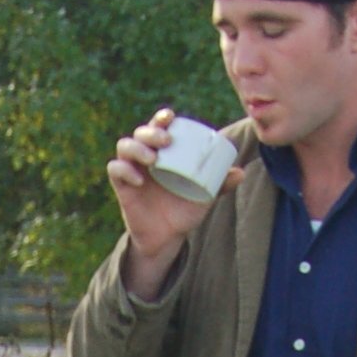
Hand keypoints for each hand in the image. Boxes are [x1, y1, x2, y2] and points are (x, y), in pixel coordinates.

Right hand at [107, 110, 231, 300]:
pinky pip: (115, 170)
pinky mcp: (122, 186)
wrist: (167, 238)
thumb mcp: (205, 196)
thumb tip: (241, 172)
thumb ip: (221, 184)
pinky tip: (139, 180)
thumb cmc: (184, 210)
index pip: (159, 126)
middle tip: (165, 142)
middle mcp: (146, 156)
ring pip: (124, 146)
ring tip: (152, 160)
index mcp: (165, 152)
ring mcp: (132, 170)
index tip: (170, 118)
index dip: (161, 118)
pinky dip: (125, 171)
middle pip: (141, 132)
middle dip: (151, 132)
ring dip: (136, 148)